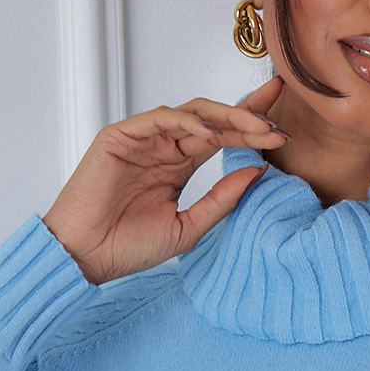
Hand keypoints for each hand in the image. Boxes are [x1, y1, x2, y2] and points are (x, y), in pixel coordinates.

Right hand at [42, 76, 288, 284]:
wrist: (85, 256)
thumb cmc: (127, 247)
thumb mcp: (189, 226)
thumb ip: (223, 199)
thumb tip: (259, 170)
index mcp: (178, 165)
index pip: (221, 137)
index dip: (251, 128)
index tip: (284, 130)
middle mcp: (164, 147)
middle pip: (213, 120)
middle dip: (248, 117)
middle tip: (278, 124)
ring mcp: (143, 139)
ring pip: (192, 114)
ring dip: (226, 118)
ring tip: (255, 129)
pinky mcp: (121, 136)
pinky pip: (160, 119)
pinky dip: (187, 122)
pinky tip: (211, 133)